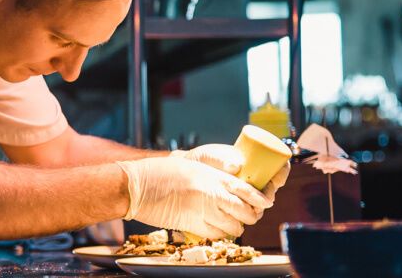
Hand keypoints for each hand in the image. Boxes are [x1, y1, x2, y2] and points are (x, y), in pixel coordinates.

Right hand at [117, 157, 270, 238]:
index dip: (260, 199)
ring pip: (234, 226)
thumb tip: (233, 186)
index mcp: (214, 176)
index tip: (264, 203)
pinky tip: (216, 228)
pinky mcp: (192, 225)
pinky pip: (216, 234)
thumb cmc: (160, 173)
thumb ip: (213, 178)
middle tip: (247, 214)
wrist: (137, 185)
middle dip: (250, 216)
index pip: (248, 190)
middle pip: (246, 212)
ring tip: (230, 222)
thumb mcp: (193, 168)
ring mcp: (203, 210)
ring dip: (235, 226)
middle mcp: (212, 193)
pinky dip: (220, 233)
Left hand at [174, 144, 291, 213]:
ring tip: (255, 210)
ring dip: (262, 206)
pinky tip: (246, 216)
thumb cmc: (201, 160)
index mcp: (253, 162)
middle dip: (271, 194)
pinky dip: (250, 213)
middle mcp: (254, 176)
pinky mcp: (237, 201)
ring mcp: (246, 189)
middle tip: (266, 200)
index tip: (277, 181)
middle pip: (271, 186)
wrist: (187, 172)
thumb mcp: (210, 156)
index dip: (281, 173)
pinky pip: (249, 208)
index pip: (276, 166)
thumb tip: (236, 166)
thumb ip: (220, 159)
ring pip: (262, 200)